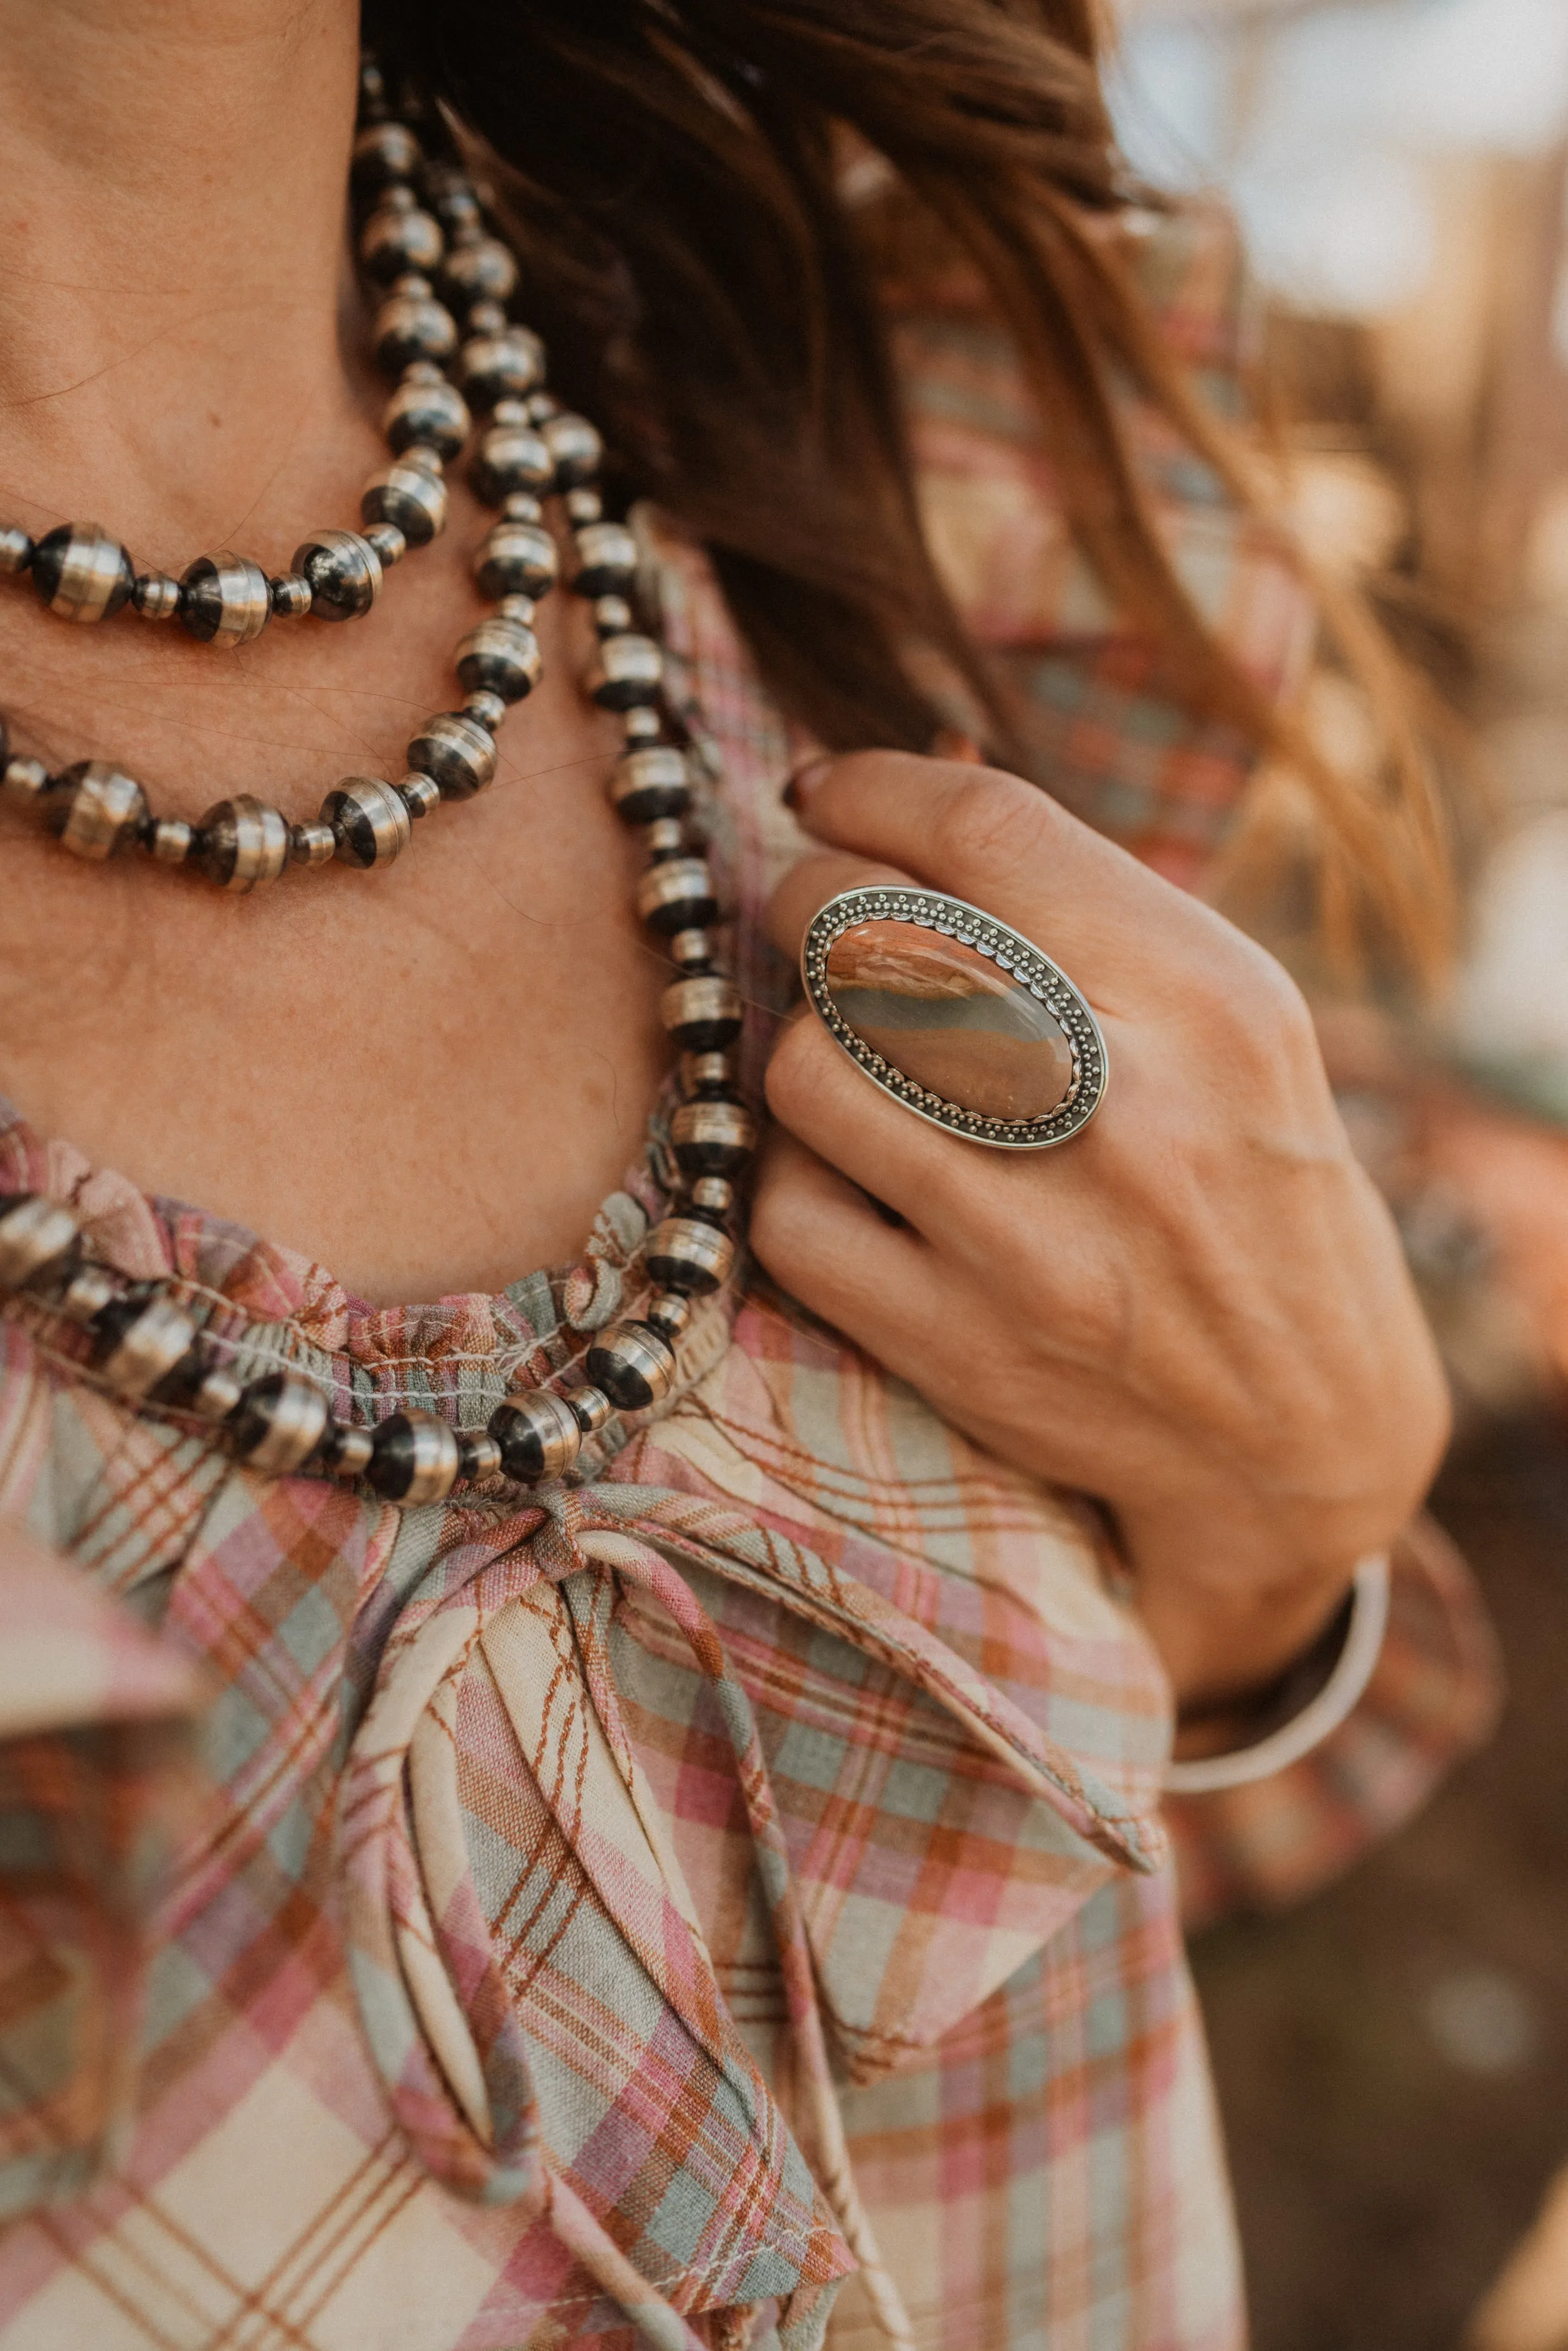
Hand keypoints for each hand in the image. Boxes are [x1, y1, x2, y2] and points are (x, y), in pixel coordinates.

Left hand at [751, 752, 1450, 1715]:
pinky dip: (799, 1176)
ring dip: (806, 1045)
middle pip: (867, 933)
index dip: (871, 788)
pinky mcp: (959, 1347)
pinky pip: (788, 1211)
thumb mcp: (1232, 1019)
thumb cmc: (1249, 1185)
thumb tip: (923, 763)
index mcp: (1210, 1001)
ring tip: (854, 1057)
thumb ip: (1088, 901)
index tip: (827, 795)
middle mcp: (1126, 1110)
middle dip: (808, 900)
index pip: (984, 830)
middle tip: (822, 921)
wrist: (1303, 1430)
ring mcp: (1034, 1242)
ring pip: (807, 1068)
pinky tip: (857, 1174)